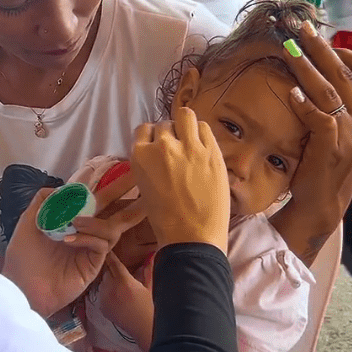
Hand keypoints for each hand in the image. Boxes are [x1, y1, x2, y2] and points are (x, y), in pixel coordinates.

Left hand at [3, 173, 145, 317]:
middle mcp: (85, 233)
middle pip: (112, 211)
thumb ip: (42, 202)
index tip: (118, 167)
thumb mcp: (28, 222)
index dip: (103, 186)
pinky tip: (69, 239)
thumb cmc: (23, 257)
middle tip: (138, 177)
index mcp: (70, 222)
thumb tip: (60, 187)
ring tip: (75, 221)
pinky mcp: (93, 264)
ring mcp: (91, 249)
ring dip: (94, 221)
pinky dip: (88, 237)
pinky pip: (102, 245)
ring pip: (111, 228)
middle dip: (124, 194)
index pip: (91, 201)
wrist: (21, 286)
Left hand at [95, 252, 153, 351]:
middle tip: (122, 275)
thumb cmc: (152, 308)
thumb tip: (151, 255)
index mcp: (124, 281)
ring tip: (121, 288)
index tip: (108, 248)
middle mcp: (111, 288)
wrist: (146, 330)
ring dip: (109, 282)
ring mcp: (104, 299)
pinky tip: (117, 298)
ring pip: (103, 283)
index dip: (110, 255)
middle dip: (113, 271)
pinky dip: (107, 293)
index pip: (113, 262)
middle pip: (107, 272)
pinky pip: (101, 294)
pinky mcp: (102, 308)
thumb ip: (148, 270)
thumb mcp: (152, 287)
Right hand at [131, 107, 229, 252]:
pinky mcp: (212, 152)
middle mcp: (162, 146)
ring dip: (186, 125)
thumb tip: (158, 149)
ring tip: (190, 140)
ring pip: (185, 115)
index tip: (158, 146)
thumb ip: (149, 162)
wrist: (191, 236)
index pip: (143, 129)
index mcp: (140, 156)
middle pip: (164, 124)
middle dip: (170, 134)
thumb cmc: (165, 218)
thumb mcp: (144, 185)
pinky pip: (204, 127)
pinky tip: (203, 146)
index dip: (152, 137)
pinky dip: (202, 133)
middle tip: (177, 149)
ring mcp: (189, 147)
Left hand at [275, 22, 351, 260]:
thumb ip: (327, 107)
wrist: (320, 204)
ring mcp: (350, 136)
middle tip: (302, 29)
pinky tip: (292, 92)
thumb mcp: (331, 133)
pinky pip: (321, 119)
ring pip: (331, 93)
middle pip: (344, 77)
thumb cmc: (320, 165)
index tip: (326, 38)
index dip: (345, 55)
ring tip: (290, 50)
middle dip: (322, 50)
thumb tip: (307, 81)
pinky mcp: (332, 149)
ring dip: (309, 69)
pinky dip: (305, 104)